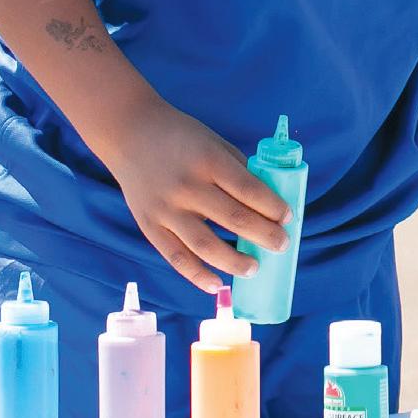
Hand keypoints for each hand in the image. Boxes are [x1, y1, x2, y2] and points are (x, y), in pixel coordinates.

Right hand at [108, 94, 292, 293]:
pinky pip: (177, 258)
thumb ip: (237, 170)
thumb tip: (266, 203)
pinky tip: (217, 284)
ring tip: (254, 268)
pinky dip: (198, 275)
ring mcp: (166, 209)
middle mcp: (188, 186)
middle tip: (282, 245)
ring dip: (235, 262)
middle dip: (264, 236)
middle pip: (234, 219)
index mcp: (208, 160)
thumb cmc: (180, 136)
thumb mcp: (213, 142)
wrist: (130, 133)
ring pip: (206, 246)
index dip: (273, 207)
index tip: (288, 217)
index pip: (248, 189)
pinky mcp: (150, 226)